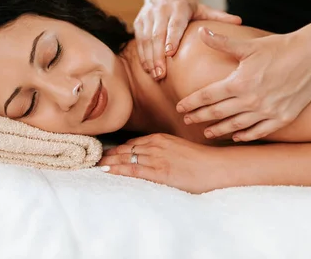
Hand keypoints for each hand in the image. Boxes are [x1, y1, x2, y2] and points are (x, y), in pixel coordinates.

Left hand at [98, 133, 226, 193]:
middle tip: (94, 159)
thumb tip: (151, 157)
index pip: (132, 143)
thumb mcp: (178, 148)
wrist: (216, 167)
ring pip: (126, 158)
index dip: (117, 150)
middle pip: (125, 149)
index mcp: (160, 139)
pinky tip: (107, 170)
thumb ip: (164, 150)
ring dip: (109, 162)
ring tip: (96, 165)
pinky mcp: (160, 172)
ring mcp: (157, 158)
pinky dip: (118, 169)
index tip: (106, 154)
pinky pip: (134, 169)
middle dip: (109, 155)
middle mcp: (155, 145)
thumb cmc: (201, 161)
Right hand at [134, 0, 240, 80]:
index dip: (171, 38)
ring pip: (146, 39)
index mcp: (178, 7)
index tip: (169, 53)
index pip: (174, 24)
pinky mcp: (139, 22)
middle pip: (157, 35)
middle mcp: (161, 11)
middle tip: (161, 74)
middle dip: (158, 55)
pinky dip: (142, 55)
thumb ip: (218, 16)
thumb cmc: (184, 5)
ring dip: (149, 58)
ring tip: (155, 75)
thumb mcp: (201, 8)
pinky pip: (139, 41)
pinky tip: (147, 69)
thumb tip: (240, 22)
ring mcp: (147, 17)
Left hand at [177, 27, 310, 141]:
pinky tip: (236, 136)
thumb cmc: (278, 48)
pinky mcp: (282, 118)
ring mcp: (267, 111)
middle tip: (187, 121)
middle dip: (199, 118)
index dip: (191, 103)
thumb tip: (201, 31)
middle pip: (217, 113)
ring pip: (236, 125)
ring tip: (207, 132)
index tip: (179, 108)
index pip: (207, 96)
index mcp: (239, 82)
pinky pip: (260, 131)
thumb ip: (221, 42)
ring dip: (219, 130)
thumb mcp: (247, 46)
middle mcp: (251, 100)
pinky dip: (246, 135)